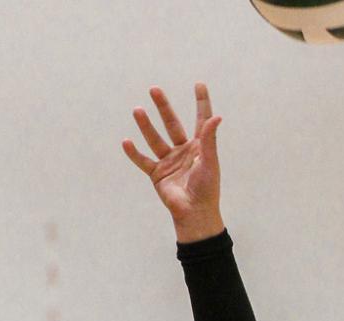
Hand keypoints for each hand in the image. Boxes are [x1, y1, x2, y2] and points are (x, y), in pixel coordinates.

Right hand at [122, 82, 224, 242]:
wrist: (195, 213)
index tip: (199, 84)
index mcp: (200, 147)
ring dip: (146, 125)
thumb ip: (209, 139)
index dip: (201, 102)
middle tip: (155, 89)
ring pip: (155, 139)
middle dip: (163, 107)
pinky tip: (126, 141)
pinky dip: (134, 153)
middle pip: (172, 123)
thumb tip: (217, 117)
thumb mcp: (210, 161)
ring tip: (137, 109)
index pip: (201, 120)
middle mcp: (183, 151)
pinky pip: (143, 161)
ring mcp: (169, 162)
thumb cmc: (207, 188)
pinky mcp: (157, 174)